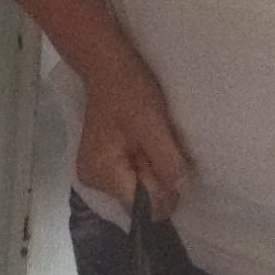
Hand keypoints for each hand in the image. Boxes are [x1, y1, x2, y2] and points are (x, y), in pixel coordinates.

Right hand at [76, 48, 191, 218]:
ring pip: (138, 192)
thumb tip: (181, 191)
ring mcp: (96, 176)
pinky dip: (145, 169)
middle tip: (157, 146)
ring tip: (150, 143)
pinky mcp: (102, 168)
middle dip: (157, 180)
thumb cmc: (129, 93)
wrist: (108, 70)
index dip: (163, 190)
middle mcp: (93, 182)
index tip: (169, 163)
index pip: (142, 205)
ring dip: (153, 173)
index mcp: (102, 174)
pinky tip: (145, 148)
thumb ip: (167, 162)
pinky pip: (133, 181)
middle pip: (139, 200)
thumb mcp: (154, 126)